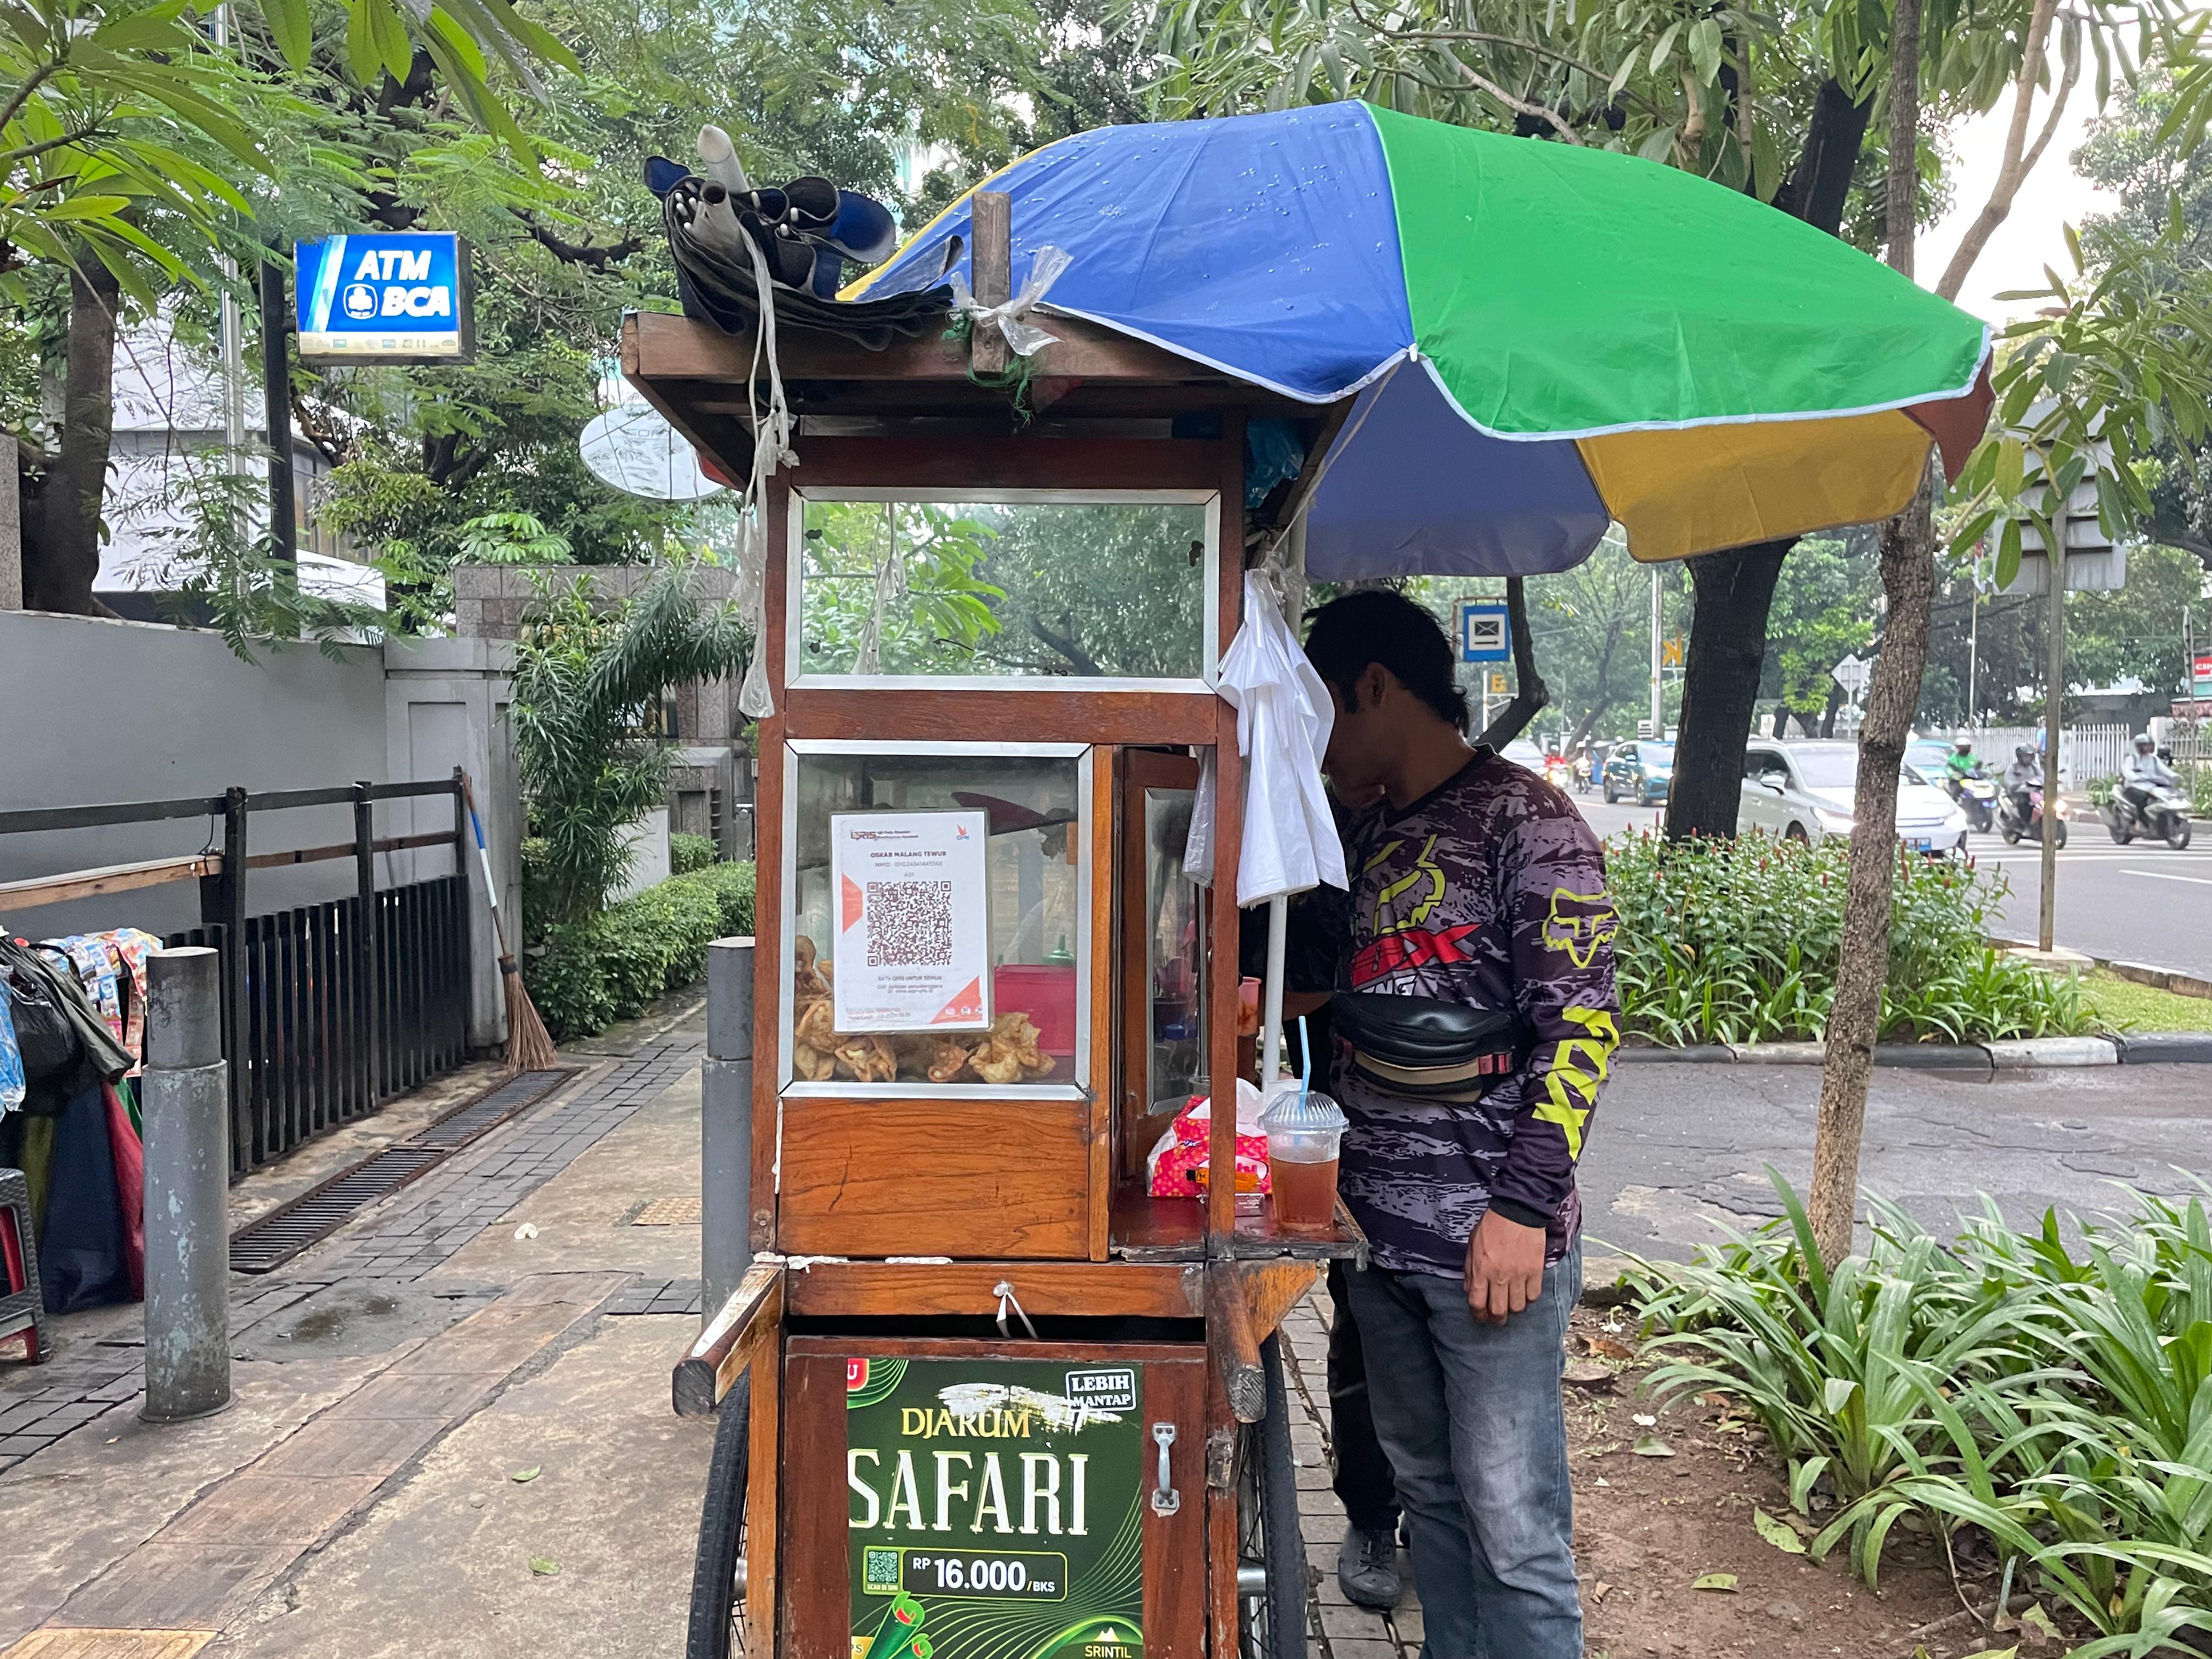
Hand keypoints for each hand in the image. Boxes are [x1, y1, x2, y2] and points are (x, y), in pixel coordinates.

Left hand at [1465, 1209, 1545, 1324]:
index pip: (1476, 1303)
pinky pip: (1533, 1296)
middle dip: (1496, 1320)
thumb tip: (1469, 1289)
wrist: (1517, 1211)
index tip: (1480, 1317)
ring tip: (1512, 1305)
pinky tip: (1525, 1293)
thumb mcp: (1472, 1244)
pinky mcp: (1535, 1272)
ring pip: (1517, 1307)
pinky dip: (1529, 1298)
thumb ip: (1469, 1269)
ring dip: (1513, 1310)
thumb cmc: (1492, 1225)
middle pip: (1498, 1311)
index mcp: (1480, 1270)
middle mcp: (1498, 1276)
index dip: (1478, 1315)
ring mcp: (1518, 1276)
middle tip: (1498, 1319)